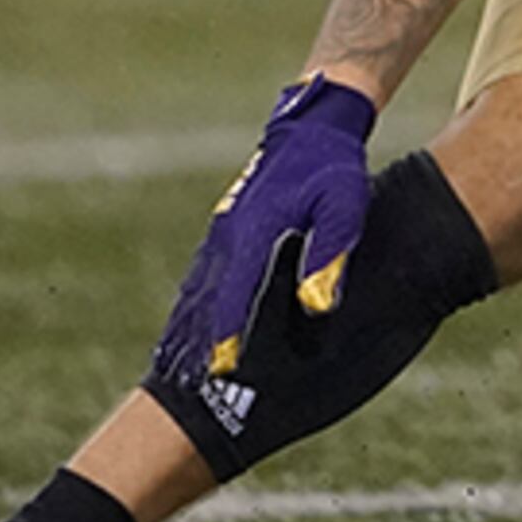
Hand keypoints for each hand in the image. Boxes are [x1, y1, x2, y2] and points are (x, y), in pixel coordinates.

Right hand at [152, 77, 375, 384]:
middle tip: (187, 392)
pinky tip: (188, 335)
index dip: (227, 336)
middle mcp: (229, 236)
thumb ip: (329, 254)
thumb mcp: (343, 207)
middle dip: (195, 346)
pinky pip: (204, 278)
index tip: (218, 373)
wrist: (312, 129)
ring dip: (188, 331)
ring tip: (178, 376)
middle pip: (206, 301)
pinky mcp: (226, 230)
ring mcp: (223, 233)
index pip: (235, 296)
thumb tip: (316, 306)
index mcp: (255, 233)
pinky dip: (193, 309)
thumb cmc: (334, 168)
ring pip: (199, 291)